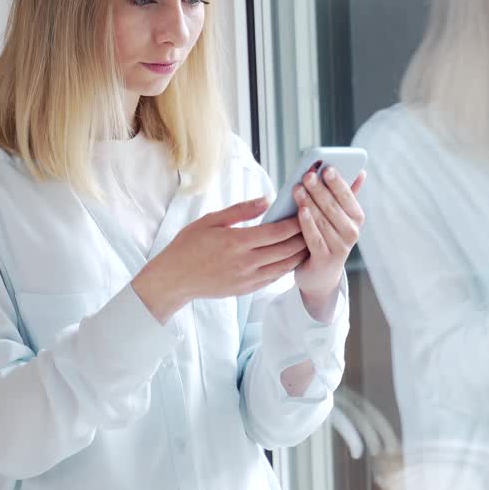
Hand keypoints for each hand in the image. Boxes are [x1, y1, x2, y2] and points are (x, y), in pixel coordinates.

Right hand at [132, 197, 308, 322]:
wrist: (174, 279)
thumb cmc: (188, 246)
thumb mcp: (211, 220)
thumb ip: (241, 210)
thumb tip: (267, 200)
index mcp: (237, 242)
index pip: (277, 232)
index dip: (295, 222)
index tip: (305, 210)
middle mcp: (245, 262)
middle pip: (286, 249)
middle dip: (303, 236)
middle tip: (314, 225)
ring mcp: (247, 278)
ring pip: (284, 266)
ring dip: (299, 254)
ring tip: (309, 241)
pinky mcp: (246, 290)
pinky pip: (274, 278)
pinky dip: (287, 267)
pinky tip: (292, 258)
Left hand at [293, 166, 366, 319]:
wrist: (320, 274)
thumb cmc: (327, 236)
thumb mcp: (338, 216)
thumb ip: (346, 194)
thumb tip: (361, 171)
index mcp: (356, 217)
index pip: (348, 196)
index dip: (337, 182)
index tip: (326, 168)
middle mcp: (352, 232)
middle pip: (333, 207)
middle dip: (319, 190)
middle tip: (307, 175)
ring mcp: (340, 247)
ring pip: (323, 221)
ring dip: (310, 203)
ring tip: (297, 189)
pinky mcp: (325, 259)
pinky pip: (315, 238)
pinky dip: (307, 223)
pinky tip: (300, 211)